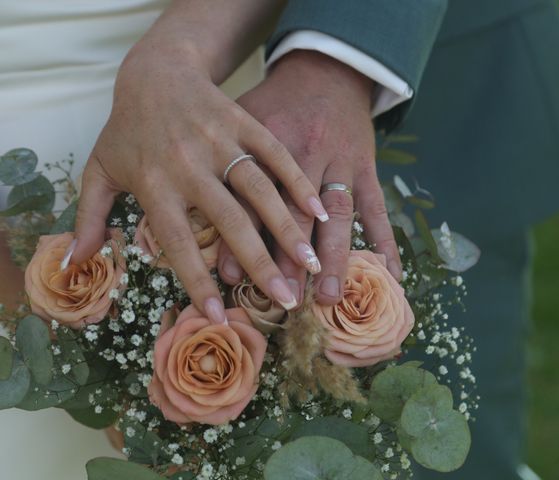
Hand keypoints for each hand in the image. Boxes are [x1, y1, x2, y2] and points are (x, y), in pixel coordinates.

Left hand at [72, 40, 327, 321]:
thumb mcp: (100, 170)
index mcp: (155, 183)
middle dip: (259, 263)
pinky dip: (295, 181)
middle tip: (285, 300)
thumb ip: (88, 217)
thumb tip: (74, 265)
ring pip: (258, 189)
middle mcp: (189, 165)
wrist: (155, 71)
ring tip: (310, 263)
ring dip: (287, 227)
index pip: (178, 241)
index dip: (197, 281)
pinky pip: (274, 153)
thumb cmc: (127, 129)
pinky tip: (318, 210)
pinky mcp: (243, 122)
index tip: (218, 315)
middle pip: (229, 221)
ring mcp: (220, 141)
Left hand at [217, 51, 401, 304]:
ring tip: (328, 296)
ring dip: (335, 256)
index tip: (230, 280)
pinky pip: (377, 206)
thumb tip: (193, 219)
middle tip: (285, 299)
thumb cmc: (273, 103)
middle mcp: (305, 150)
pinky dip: (385, 240)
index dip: (240, 238)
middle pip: (296, 210)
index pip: (249, 196)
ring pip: (338, 213)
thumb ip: (218, 163)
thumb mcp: (239, 119)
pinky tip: (391, 273)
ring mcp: (341, 159)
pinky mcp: (366, 165)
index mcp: (266, 140)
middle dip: (291, 257)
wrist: (323, 68)